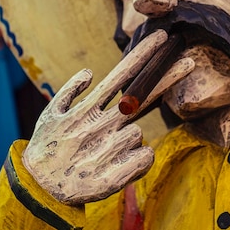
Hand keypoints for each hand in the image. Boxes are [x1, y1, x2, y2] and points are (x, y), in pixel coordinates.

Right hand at [22, 30, 194, 204]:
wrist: (39, 190)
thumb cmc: (46, 148)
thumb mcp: (50, 114)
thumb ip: (69, 91)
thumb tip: (89, 72)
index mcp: (88, 109)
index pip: (121, 75)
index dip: (143, 56)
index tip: (162, 39)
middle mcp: (102, 124)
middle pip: (143, 95)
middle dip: (167, 76)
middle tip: (190, 61)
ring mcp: (111, 147)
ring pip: (138, 133)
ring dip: (126, 141)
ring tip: (100, 155)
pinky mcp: (117, 173)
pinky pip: (145, 157)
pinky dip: (138, 160)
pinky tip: (117, 165)